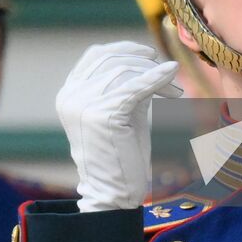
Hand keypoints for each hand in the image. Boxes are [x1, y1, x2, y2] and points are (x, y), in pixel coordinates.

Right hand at [56, 42, 182, 211]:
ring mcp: (83, 104)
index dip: (123, 49)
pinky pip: (134, 88)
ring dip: (153, 75)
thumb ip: (124, 84)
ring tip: (172, 90)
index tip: (148, 53)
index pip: (96, 55)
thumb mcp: (118, 109)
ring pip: (125, 72)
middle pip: (112, 60)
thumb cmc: (120, 152)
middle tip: (167, 73)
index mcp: (69, 93)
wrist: (113, 192)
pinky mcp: (102, 114)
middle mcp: (71, 95)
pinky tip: (171, 72)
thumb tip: (146, 59)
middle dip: (143, 63)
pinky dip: (156, 78)